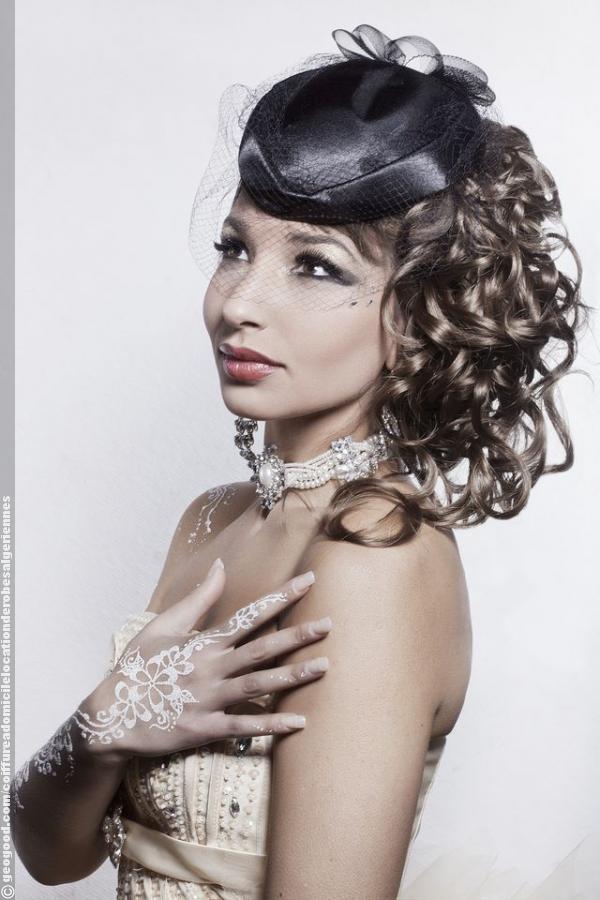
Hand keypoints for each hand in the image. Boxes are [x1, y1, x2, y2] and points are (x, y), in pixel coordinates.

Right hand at [76, 560, 330, 761]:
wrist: (111, 716)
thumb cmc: (138, 667)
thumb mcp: (163, 625)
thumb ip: (198, 598)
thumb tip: (221, 565)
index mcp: (204, 642)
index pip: (250, 614)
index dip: (281, 597)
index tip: (309, 581)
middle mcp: (211, 668)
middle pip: (263, 649)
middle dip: (298, 636)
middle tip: (330, 625)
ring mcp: (209, 699)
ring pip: (259, 685)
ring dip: (293, 676)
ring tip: (324, 667)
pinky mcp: (205, 729)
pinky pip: (244, 726)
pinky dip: (272, 725)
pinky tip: (300, 722)